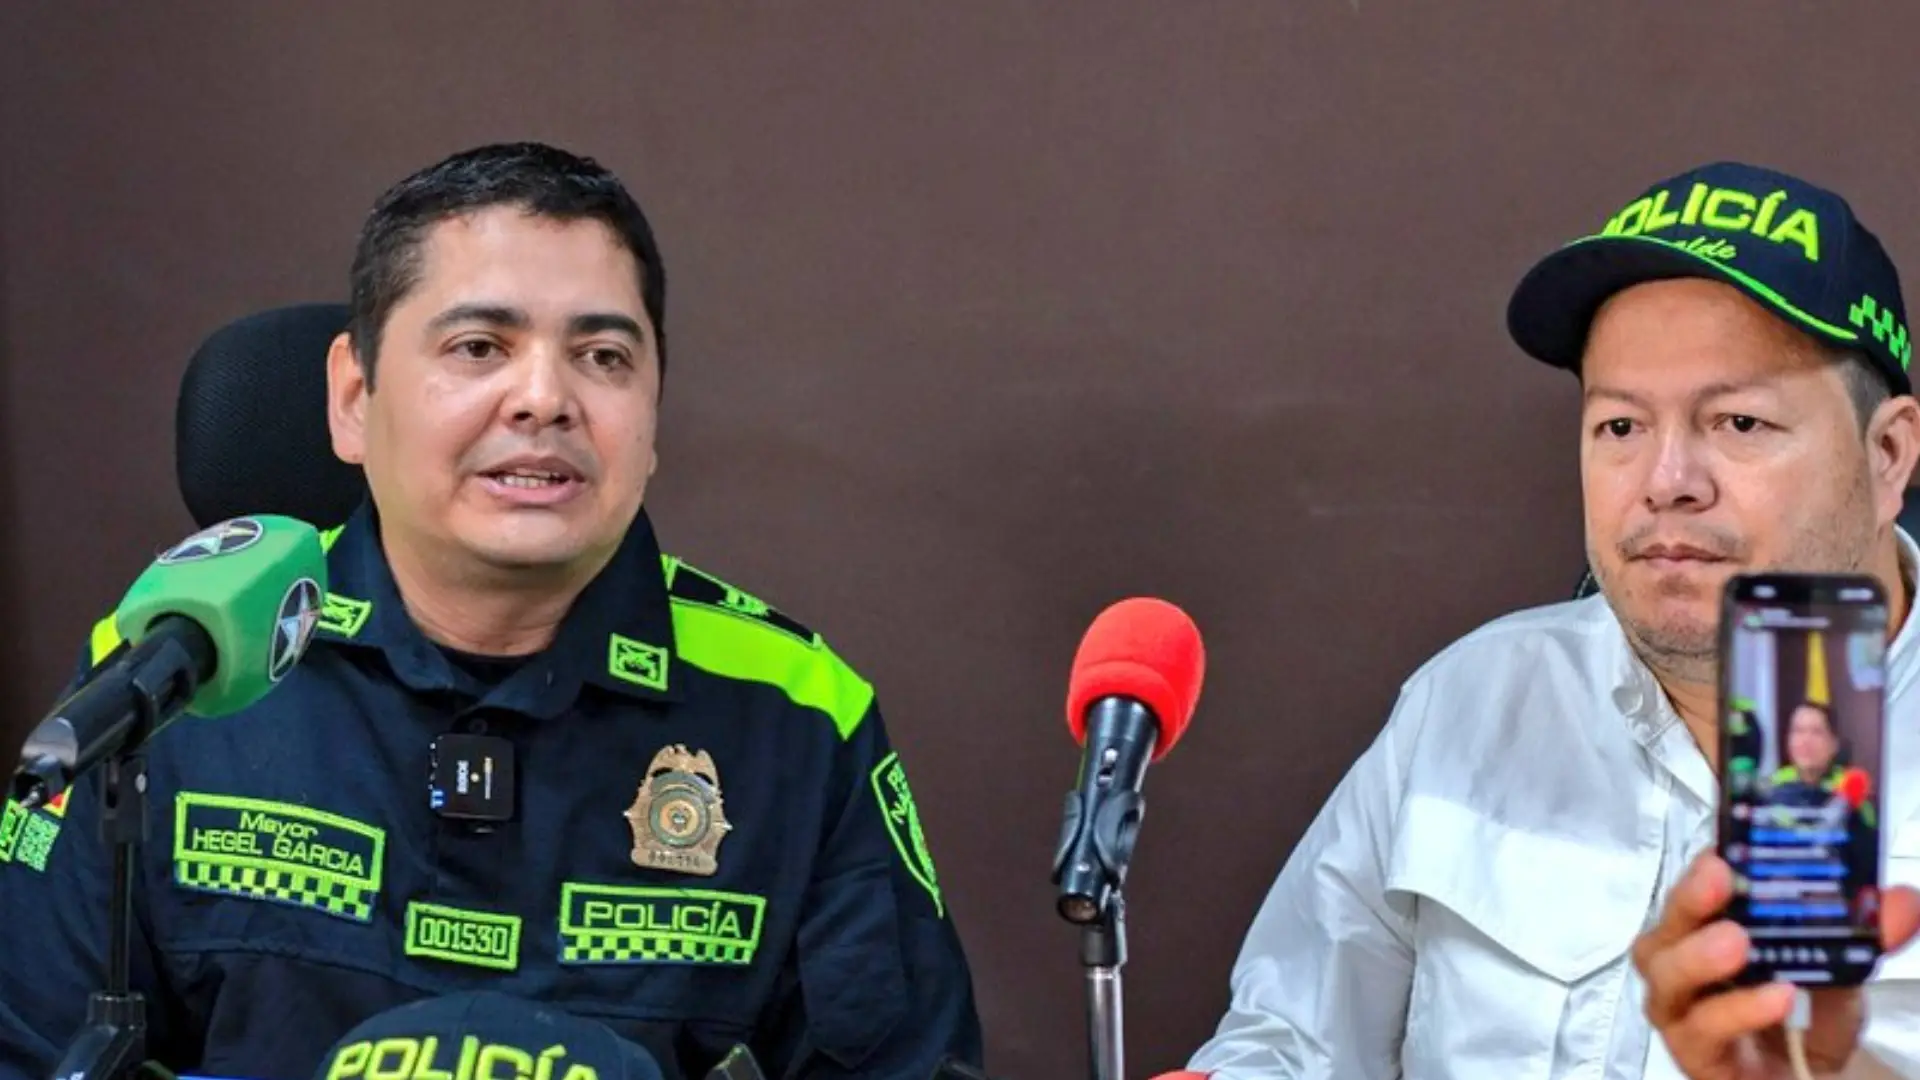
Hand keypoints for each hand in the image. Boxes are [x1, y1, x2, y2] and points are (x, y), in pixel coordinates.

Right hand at [1632, 852, 1919, 1078]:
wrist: (1809, 1074)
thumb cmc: (1809, 1012)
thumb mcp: (1841, 966)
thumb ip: (1865, 934)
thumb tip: (1903, 901)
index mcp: (1708, 926)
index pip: (1694, 886)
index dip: (1704, 864)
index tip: (1727, 847)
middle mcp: (1681, 961)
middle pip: (1664, 925)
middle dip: (1688, 899)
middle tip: (1719, 877)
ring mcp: (1679, 1008)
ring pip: (1664, 976)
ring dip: (1697, 956)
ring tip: (1736, 943)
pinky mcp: (1691, 1052)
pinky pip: (1700, 1029)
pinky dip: (1737, 1009)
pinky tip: (1777, 997)